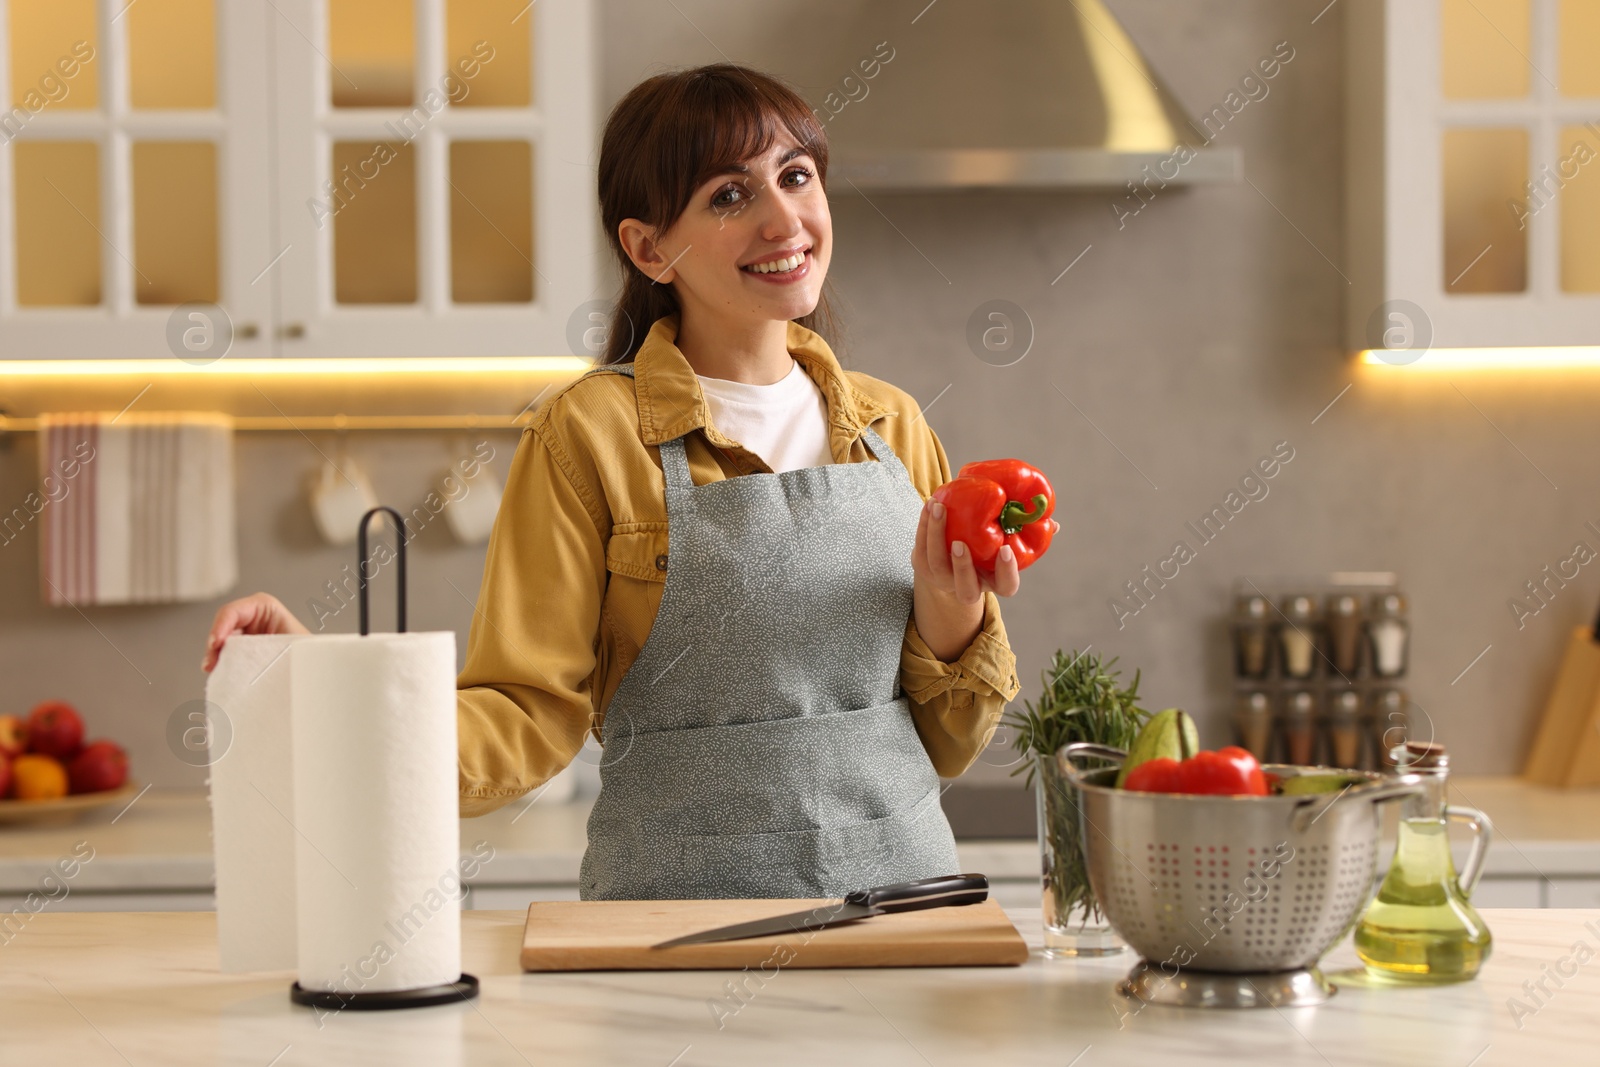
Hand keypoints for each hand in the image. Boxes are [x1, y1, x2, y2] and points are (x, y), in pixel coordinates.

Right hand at [202, 592, 308, 672]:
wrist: (315, 666)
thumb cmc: (307, 650)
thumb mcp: (290, 641)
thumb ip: (268, 644)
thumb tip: (246, 654)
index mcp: (264, 606)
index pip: (232, 611)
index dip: (220, 627)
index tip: (216, 644)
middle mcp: (252, 615)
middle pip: (222, 627)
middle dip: (214, 645)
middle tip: (211, 665)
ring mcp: (246, 631)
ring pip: (221, 642)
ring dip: (215, 656)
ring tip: (213, 670)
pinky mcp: (244, 647)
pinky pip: (227, 653)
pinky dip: (221, 663)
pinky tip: (220, 673)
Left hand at [911, 497, 1021, 661]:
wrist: (947, 561)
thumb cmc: (987, 548)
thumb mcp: (1007, 543)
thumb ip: (1027, 533)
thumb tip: (1053, 523)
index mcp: (994, 582)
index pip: (1006, 586)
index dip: (1006, 571)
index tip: (1006, 549)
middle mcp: (968, 586)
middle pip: (965, 587)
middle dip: (962, 567)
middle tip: (960, 543)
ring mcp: (942, 579)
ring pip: (936, 564)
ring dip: (936, 535)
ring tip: (939, 507)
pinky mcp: (922, 565)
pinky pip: (920, 547)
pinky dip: (923, 525)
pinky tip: (930, 504)